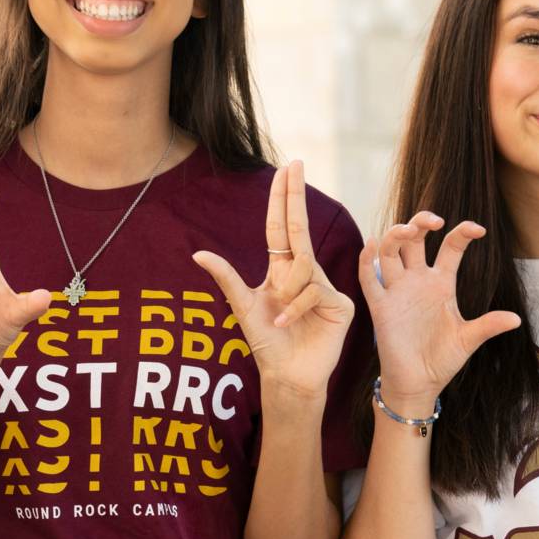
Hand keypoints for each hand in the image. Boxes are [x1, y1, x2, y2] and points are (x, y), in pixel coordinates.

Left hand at [192, 160, 357, 403]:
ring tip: (279, 316)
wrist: (288, 375)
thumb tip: (197, 253)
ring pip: (304, 268)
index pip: (282, 228)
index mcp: (282, 271)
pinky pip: (315, 290)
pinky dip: (295, 308)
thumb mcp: (241, 307)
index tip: (284, 170)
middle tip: (294, 163)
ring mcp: (325, 287)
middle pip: (300, 228)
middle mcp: (305, 274)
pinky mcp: (340, 304)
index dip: (282, 200)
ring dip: (287, 292)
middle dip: (295, 195)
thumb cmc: (267, 343)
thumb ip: (226, 277)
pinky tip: (287, 323)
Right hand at [353, 211, 522, 410]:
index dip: (462, 233)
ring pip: (390, 252)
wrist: (418, 383)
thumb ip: (487, 325)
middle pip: (415, 240)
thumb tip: (515, 319)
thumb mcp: (468, 339)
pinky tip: (371, 244)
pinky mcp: (380, 306)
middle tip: (434, 221)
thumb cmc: (442, 359)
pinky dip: (366, 260)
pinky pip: (368, 278)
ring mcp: (397, 291)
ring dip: (395, 236)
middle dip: (421, 223)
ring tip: (406, 231)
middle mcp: (418, 281)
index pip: (451, 248)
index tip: (477, 229)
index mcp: (442, 284)